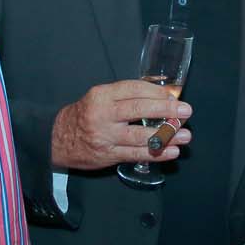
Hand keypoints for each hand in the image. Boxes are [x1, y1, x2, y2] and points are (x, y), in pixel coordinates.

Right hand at [49, 80, 191, 170]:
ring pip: (140, 135)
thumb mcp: (100, 98)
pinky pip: (136, 154)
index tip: (174, 96)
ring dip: (166, 136)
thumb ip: (126, 97)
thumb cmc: (86, 114)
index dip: (157, 92)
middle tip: (186, 112)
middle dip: (166, 110)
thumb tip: (162, 98)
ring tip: (185, 135)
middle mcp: (103, 114)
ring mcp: (105, 136)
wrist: (58, 139)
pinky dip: (157, 153)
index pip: (134, 89)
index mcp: (102, 95)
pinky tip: (172, 151)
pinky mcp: (108, 155)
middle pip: (139, 110)